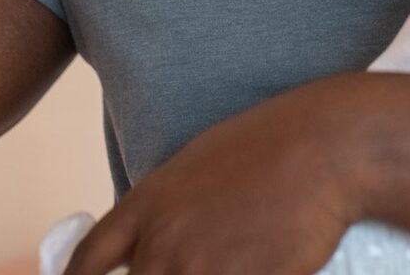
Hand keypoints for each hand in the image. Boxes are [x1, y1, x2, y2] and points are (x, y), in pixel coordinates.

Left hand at [64, 77, 363, 274]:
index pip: (87, 261)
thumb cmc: (269, 147)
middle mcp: (162, 243)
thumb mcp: (196, 166)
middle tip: (194, 263)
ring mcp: (199, 270)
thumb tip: (156, 240)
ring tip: (229, 260)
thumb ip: (166, 209)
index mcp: (147, 203)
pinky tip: (253, 266)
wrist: (322, 150)